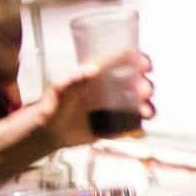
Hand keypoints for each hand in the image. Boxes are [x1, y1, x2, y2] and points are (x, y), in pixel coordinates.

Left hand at [39, 49, 154, 148]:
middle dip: (145, 86)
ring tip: (145, 113)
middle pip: (138, 84)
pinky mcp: (114, 127)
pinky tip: (137, 130)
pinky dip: (138, 128)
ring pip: (140, 106)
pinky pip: (132, 127)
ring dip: (147, 107)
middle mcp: (112, 91)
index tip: (145, 65)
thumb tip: (93, 68)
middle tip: (144, 91)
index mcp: (102, 77)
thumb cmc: (52, 106)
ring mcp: (115, 109)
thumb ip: (74, 78)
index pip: (125, 63)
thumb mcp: (59, 89)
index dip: (138, 61)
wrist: (47, 133)